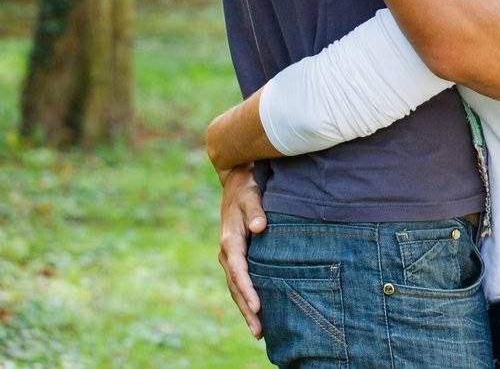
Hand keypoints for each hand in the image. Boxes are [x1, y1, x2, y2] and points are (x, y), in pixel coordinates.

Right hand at [217, 164, 266, 338]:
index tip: (258, 307)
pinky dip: (245, 297)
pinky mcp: (234, 256)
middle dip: (247, 309)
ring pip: (236, 288)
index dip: (248, 290)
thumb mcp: (252, 194)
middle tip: (259, 330)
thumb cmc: (247, 187)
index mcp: (230, 240)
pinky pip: (239, 281)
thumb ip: (256, 210)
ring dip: (245, 309)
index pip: (239, 271)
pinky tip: (256, 311)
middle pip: (236, 286)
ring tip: (259, 330)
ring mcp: (228, 256)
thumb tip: (259, 227)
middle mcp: (226, 252)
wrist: (235, 181)